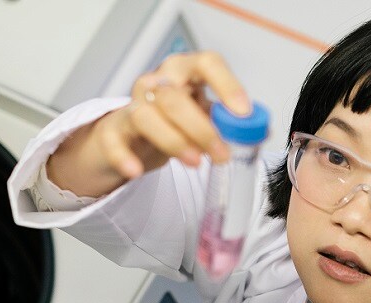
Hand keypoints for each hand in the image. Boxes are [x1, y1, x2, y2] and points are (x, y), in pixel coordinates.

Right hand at [48, 51, 250, 197]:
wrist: (131, 139)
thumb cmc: (174, 123)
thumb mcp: (204, 118)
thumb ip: (228, 123)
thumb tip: (258, 130)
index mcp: (185, 72)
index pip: (206, 63)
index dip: (226, 84)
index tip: (243, 112)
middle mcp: (156, 82)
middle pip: (175, 97)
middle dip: (202, 129)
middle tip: (222, 155)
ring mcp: (131, 105)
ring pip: (146, 116)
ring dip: (173, 141)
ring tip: (195, 162)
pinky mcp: (112, 131)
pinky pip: (114, 141)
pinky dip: (124, 156)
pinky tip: (136, 171)